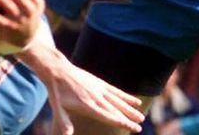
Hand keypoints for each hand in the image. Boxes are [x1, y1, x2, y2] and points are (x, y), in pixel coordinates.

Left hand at [20, 45, 144, 133]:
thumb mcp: (58, 108)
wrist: (58, 69)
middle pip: (116, 109)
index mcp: (87, 105)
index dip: (121, 122)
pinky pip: (115, 91)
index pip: (108, 116)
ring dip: (130, 108)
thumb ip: (64, 122)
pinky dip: (126, 96)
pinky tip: (135, 101)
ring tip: (141, 116)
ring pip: (118, 100)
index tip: (134, 128)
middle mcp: (96, 97)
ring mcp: (99, 89)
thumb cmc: (57, 92)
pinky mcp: (99, 82)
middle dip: (129, 118)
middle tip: (140, 126)